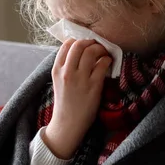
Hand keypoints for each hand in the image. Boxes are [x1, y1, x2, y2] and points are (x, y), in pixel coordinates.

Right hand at [43, 39, 111, 159]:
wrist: (68, 124)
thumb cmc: (66, 102)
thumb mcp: (59, 81)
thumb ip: (66, 66)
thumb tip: (80, 50)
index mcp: (56, 70)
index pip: (66, 45)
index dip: (78, 41)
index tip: (85, 44)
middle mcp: (67, 72)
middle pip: (79, 45)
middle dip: (90, 42)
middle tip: (96, 46)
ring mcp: (80, 79)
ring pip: (91, 51)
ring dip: (100, 49)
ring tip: (104, 54)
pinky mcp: (93, 86)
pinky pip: (102, 65)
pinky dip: (107, 60)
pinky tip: (108, 63)